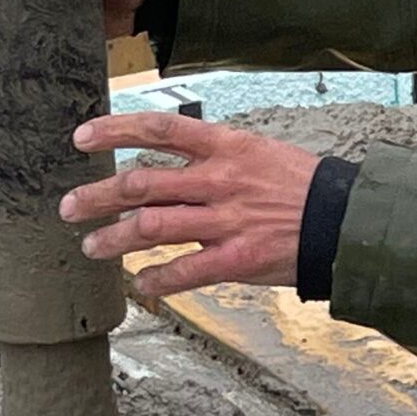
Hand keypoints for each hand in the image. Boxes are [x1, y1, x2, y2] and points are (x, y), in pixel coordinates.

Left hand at [63, 112, 319, 300]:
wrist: (346, 221)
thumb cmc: (304, 187)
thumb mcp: (260, 153)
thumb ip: (216, 158)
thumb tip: (173, 164)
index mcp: (227, 147)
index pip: (159, 130)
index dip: (114, 130)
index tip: (82, 138)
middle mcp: (220, 181)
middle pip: (141, 183)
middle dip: (97, 196)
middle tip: (70, 207)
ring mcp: (227, 221)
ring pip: (152, 227)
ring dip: (113, 239)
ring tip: (92, 247)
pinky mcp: (238, 258)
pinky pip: (185, 270)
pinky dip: (157, 280)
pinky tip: (141, 285)